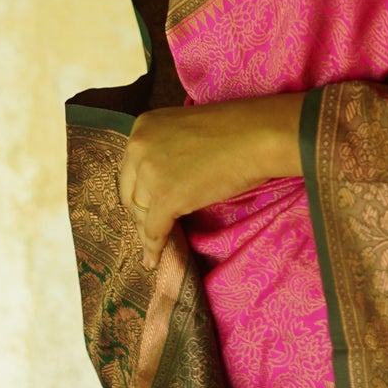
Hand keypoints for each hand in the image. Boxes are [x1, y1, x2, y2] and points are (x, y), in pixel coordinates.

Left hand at [118, 95, 303, 267]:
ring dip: (148, 230)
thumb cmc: (236, 130)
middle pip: (130, 191)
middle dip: (139, 213)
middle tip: (149, 229)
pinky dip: (154, 248)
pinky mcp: (166, 198)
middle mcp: (138, 147)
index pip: (131, 168)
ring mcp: (150, 173)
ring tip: (153, 246)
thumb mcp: (186, 130)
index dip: (138, 191)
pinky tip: (153, 260)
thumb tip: (166, 180)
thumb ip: (168, 149)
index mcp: (143, 126)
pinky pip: (154, 230)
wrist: (257, 136)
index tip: (144, 206)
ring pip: (141, 213)